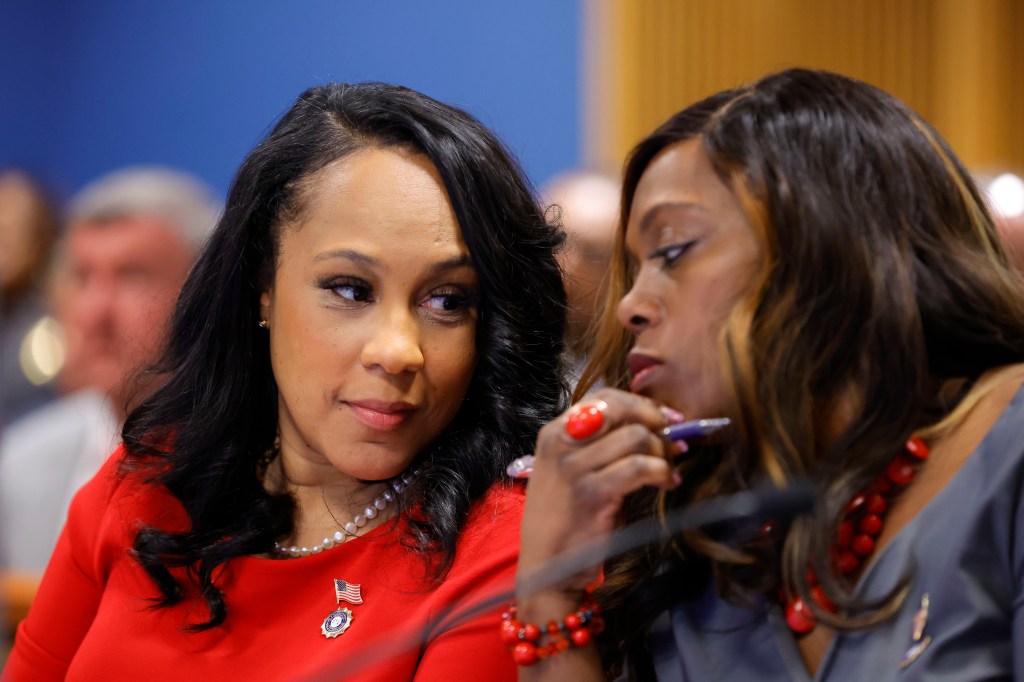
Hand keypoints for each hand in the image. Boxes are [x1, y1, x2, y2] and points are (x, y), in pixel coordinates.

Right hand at [517, 388, 681, 594]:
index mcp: (554, 432)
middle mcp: (561, 443)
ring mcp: (574, 467)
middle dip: (655, 420)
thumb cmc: (565, 519)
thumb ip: (599, 445)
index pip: (605, 398)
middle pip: (621, 409)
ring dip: (662, 450)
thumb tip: (649, 425)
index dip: (642, 404)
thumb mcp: (571, 472)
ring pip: (635, 436)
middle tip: (675, 438)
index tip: (666, 417)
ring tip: (670, 468)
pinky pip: (639, 467)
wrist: (547, 568)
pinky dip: (661, 471)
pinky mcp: (592, 493)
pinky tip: (668, 483)